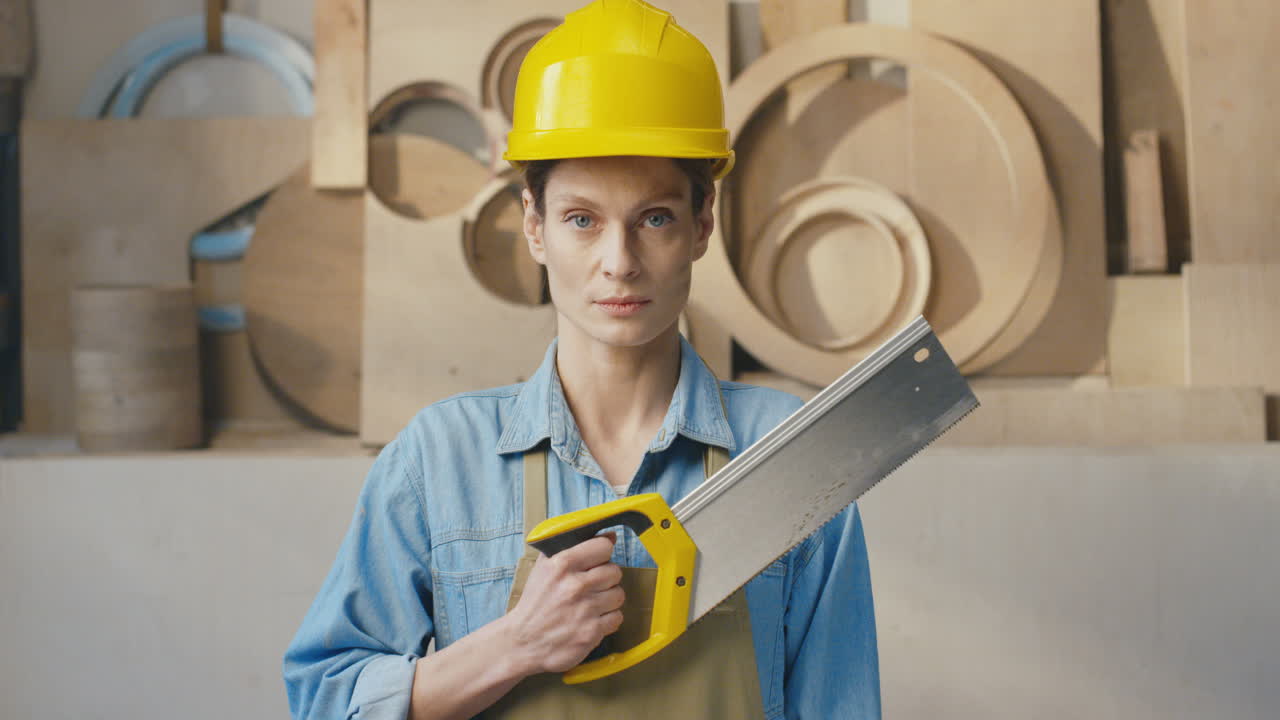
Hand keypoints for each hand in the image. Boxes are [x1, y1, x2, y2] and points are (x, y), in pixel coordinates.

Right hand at [503, 533, 624, 674]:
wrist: (523, 642)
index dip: (602, 553)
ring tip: (592, 603)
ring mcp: (585, 610)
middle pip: (615, 571)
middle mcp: (575, 585)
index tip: (597, 561)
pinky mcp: (592, 632)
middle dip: (606, 578)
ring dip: (608, 599)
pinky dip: (607, 620)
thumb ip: (572, 547)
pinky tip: (592, 619)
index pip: (603, 546)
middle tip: (593, 586)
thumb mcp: (543, 568)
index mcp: (561, 564)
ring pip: (619, 595)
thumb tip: (610, 536)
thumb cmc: (535, 603)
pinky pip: (617, 618)